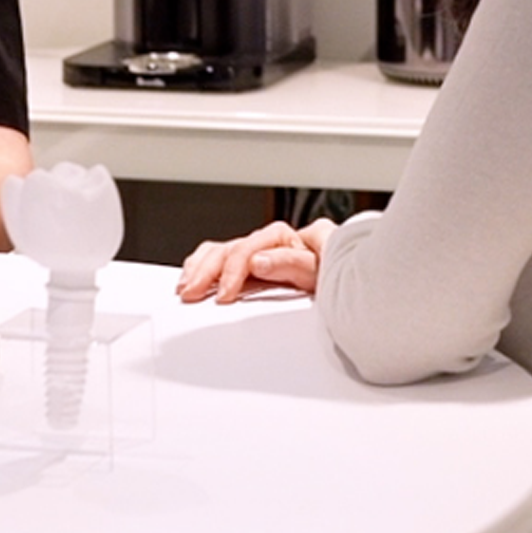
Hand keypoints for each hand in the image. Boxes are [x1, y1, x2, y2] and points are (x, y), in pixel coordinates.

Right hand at [176, 217, 336, 303]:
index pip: (249, 248)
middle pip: (228, 249)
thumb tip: (257, 261)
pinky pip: (217, 256)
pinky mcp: (249, 263)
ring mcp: (256, 251)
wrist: (345, 282)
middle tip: (192, 293)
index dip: (233, 271)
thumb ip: (290, 263)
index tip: (225, 294)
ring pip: (218, 251)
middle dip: (206, 271)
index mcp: (283, 238)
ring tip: (186, 289)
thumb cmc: (335, 276)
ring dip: (198, 269)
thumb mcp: (320, 271)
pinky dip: (200, 266)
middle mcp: (267, 241)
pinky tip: (190, 278)